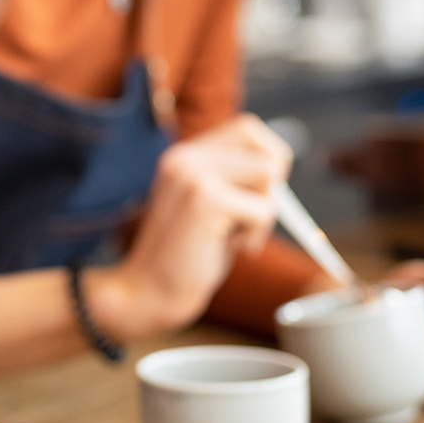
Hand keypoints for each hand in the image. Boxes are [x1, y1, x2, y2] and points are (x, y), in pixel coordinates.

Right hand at [90, 114, 292, 338]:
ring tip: (236, 235)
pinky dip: (257, 234)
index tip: (257, 194)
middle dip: (273, 183)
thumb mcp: (205, 205)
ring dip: (264, 211)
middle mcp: (184, 157)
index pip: (247, 129)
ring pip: (268, 175)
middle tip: (252, 213)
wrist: (145, 293)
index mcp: (182, 155)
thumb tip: (278, 162)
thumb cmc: (183, 257)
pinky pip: (263, 209)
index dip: (267, 159)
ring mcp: (192, 175)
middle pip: (265, 148)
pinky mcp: (204, 201)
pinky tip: (230, 248)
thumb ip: (230, 180)